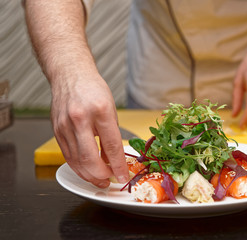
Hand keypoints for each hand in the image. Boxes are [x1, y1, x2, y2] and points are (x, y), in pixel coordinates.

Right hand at [51, 73, 128, 187]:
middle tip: (110, 181)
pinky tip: (87, 170)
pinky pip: (67, 155)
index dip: (118, 166)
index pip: (112, 146)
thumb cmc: (93, 90)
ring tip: (100, 180)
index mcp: (100, 110)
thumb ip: (112, 136)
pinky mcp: (56, 130)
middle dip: (101, 176)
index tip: (123, 176)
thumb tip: (113, 160)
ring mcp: (65, 125)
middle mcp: (80, 118)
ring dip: (89, 175)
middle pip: (90, 159)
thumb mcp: (111, 109)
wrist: (70, 75)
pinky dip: (78, 167)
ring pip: (76, 161)